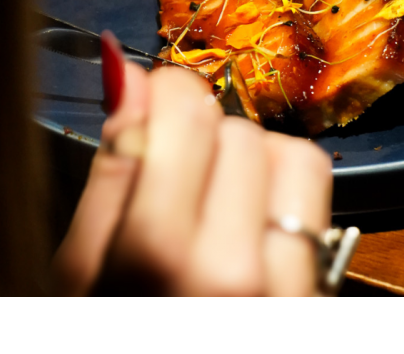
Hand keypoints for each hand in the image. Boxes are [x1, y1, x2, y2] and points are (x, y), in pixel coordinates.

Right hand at [52, 61, 332, 295]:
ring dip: (253, 157)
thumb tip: (129, 74)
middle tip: (175, 169)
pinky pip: (316, 200)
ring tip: (218, 196)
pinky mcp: (322, 290)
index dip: (166, 89)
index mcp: (157, 261)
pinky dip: (285, 191)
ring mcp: (291, 286)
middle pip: (238, 128)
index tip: (155, 100)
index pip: (186, 112)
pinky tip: (253, 222)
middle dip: (202, 132)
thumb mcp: (82, 273)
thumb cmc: (114, 332)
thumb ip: (110, 173)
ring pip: (292, 153)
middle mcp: (236, 271)